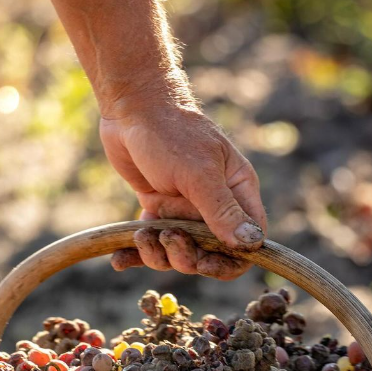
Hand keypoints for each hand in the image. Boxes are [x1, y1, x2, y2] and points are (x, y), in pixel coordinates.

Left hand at [100, 90, 266, 279]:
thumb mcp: (199, 174)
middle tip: (167, 236)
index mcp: (238, 193)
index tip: (204, 262)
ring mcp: (186, 210)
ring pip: (180, 254)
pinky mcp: (159, 211)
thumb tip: (252, 244)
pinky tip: (119, 259)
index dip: (230, 261)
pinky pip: (154, 244)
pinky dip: (137, 253)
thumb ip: (223, 211)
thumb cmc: (172, 133)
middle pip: (211, 255)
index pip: (249, 243)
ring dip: (159, 252)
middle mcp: (216, 205)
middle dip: (187, 255)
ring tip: (143, 233)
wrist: (131, 109)